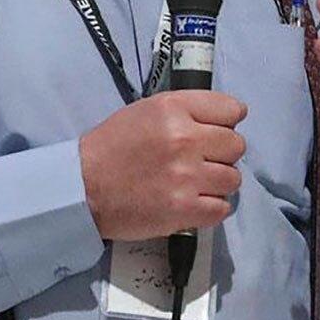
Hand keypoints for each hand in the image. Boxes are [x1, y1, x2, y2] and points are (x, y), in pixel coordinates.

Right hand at [78, 91, 248, 240]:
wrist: (82, 188)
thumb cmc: (112, 148)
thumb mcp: (146, 112)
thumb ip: (185, 111)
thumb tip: (225, 122)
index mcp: (173, 109)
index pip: (232, 110)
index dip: (225, 122)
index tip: (213, 132)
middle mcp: (184, 139)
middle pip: (236, 145)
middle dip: (221, 154)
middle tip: (199, 161)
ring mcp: (186, 177)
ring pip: (233, 179)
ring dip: (217, 183)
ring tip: (193, 184)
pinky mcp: (184, 210)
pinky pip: (222, 208)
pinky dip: (210, 208)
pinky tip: (191, 203)